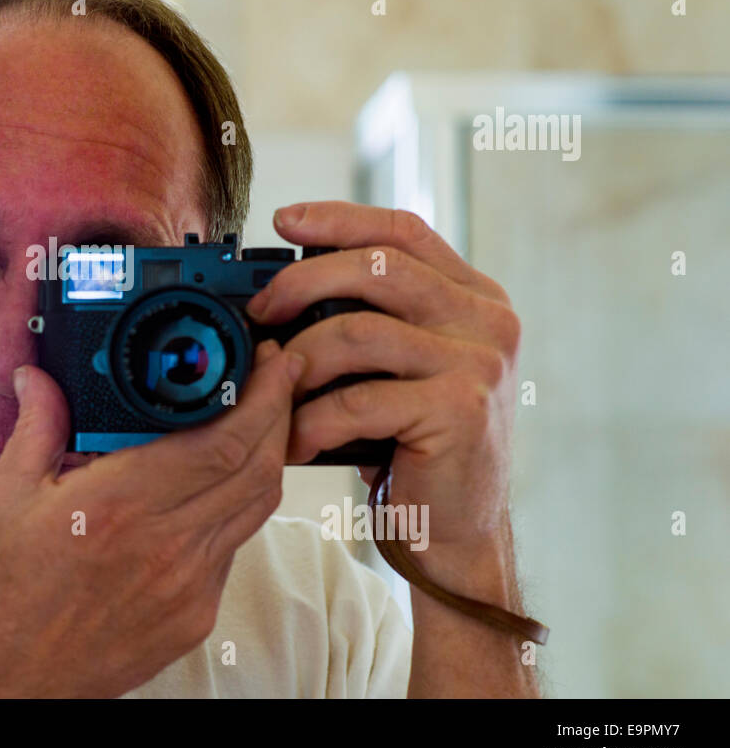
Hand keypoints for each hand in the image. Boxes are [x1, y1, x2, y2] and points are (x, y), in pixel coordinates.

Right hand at [0, 339, 303, 698]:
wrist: (8, 683)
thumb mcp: (2, 497)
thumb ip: (35, 427)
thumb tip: (36, 375)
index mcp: (119, 505)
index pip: (224, 440)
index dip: (263, 395)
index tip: (272, 362)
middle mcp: (165, 546)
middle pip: (260, 468)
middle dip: (281, 412)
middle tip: (279, 376)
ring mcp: (188, 587)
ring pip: (256, 508)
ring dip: (269, 457)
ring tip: (261, 420)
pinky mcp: (195, 617)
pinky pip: (234, 547)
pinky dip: (238, 506)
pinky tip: (218, 485)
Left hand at [246, 202, 521, 574]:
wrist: (453, 528)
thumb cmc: (412, 444)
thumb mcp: (397, 367)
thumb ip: (368, 318)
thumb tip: (279, 288)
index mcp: (473, 297)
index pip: (403, 232)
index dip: (340, 219)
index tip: (285, 219)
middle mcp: (487, 320)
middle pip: (377, 268)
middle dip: (302, 282)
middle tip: (260, 312)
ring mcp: (479, 363)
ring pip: (357, 332)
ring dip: (298, 363)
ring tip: (273, 391)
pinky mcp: (460, 411)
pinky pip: (358, 399)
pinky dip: (312, 419)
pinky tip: (295, 439)